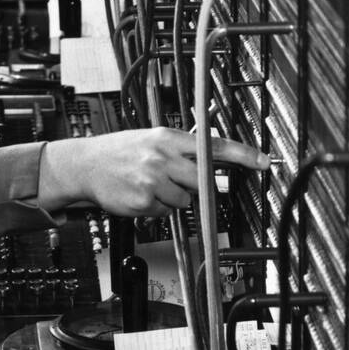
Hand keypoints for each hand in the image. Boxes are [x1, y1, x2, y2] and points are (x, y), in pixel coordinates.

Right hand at [40, 127, 270, 215]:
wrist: (85, 165)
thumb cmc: (119, 152)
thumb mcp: (150, 139)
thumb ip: (179, 150)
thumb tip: (210, 164)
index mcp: (168, 137)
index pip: (214, 146)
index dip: (243, 154)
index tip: (263, 161)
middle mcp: (162, 157)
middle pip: (201, 180)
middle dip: (194, 185)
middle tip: (175, 180)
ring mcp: (153, 180)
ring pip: (183, 200)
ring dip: (171, 198)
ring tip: (149, 186)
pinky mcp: (143, 201)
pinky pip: (164, 211)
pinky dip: (155, 208)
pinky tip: (139, 195)